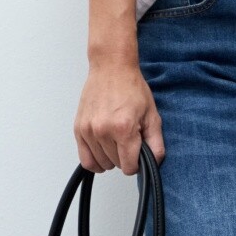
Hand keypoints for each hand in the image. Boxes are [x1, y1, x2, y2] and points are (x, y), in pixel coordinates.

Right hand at [74, 55, 165, 173]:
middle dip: (124, 158)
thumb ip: (156, 143)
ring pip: (101, 163)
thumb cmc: (131, 87)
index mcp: (123, 128)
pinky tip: (103, 152)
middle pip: (115, 165)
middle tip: (128, 141)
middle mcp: (103, 131)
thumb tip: (154, 162)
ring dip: (110, 159)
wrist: (111, 68)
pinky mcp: (79, 129)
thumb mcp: (152, 115)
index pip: (129, 166)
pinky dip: (95, 161)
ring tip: (116, 142)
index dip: (137, 164)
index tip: (138, 155)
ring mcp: (88, 130)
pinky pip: (85, 159)